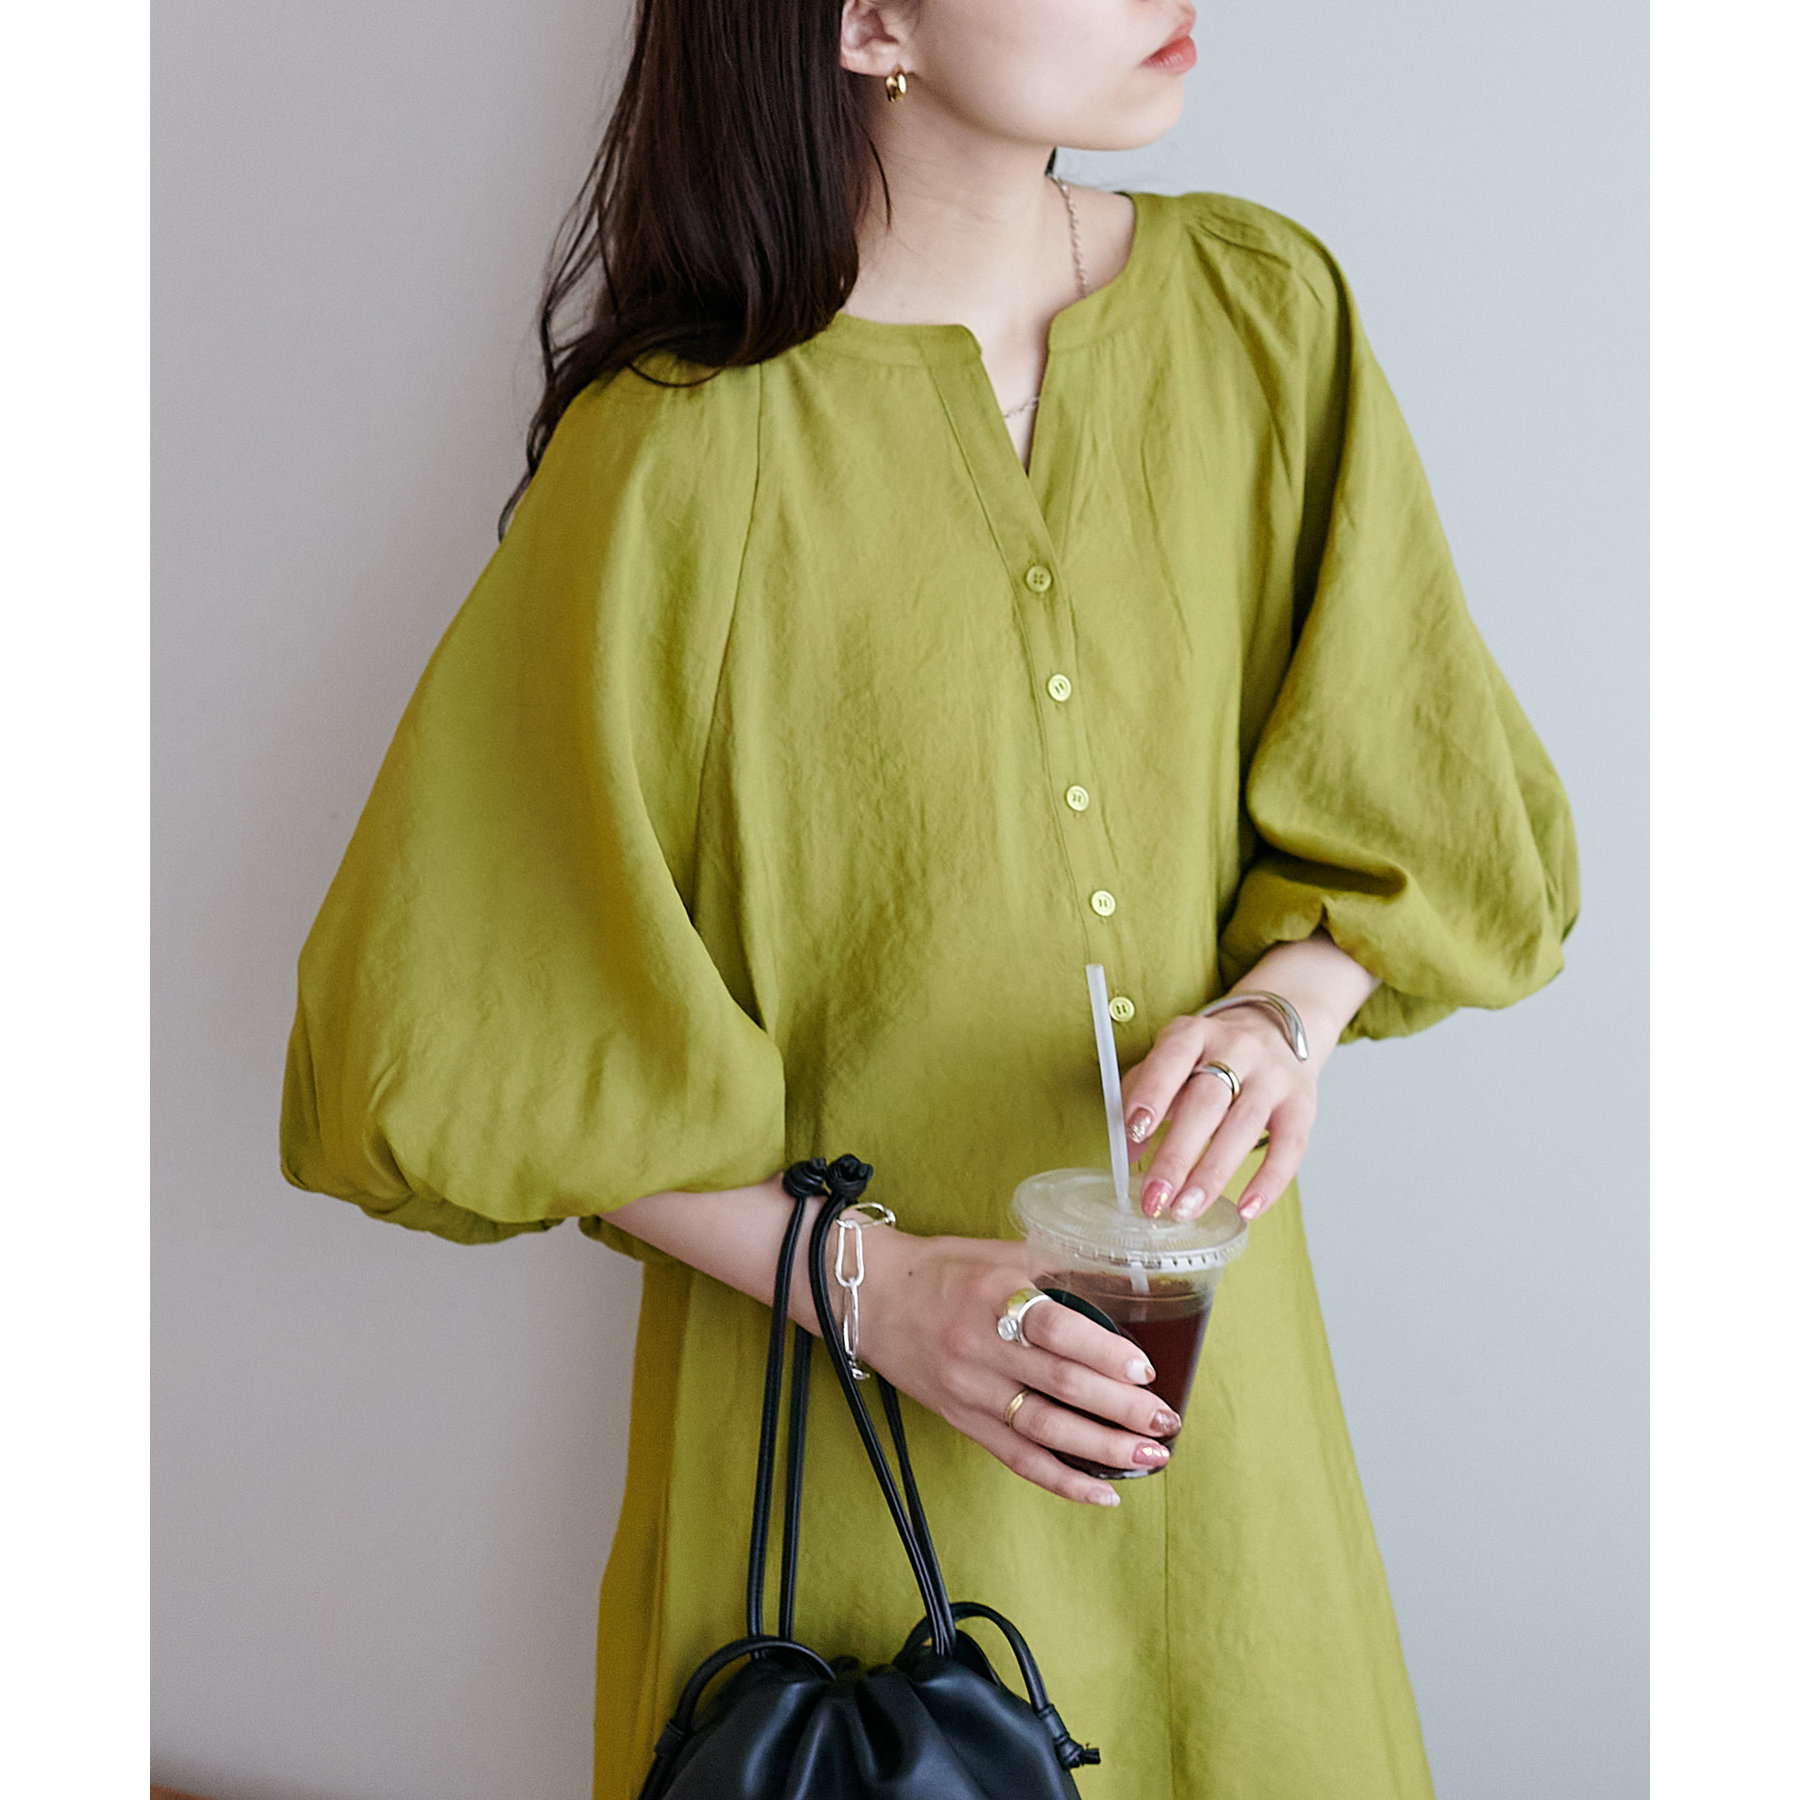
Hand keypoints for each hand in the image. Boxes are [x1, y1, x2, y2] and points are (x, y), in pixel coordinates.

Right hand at [854, 1227, 1180, 1507]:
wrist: (869, 1299)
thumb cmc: (940, 1270)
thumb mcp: (997, 1255)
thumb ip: (1055, 1268)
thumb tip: (1121, 1283)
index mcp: (993, 1296)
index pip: (1055, 1328)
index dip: (1103, 1352)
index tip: (1143, 1369)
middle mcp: (980, 1346)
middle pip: (1059, 1385)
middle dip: (1120, 1408)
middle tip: (1165, 1420)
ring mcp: (969, 1390)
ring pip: (1043, 1428)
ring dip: (1101, 1448)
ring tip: (1148, 1457)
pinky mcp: (961, 1421)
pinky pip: (1016, 1457)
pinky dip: (1061, 1479)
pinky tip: (1102, 1491)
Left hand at [1119, 1007, 1315, 1222]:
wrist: (1274, 1030)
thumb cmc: (1210, 1057)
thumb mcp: (1172, 1060)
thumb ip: (1142, 1095)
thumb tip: (1127, 1150)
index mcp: (1195, 1034)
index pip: (1173, 1058)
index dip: (1153, 1092)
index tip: (1135, 1130)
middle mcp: (1237, 1049)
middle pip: (1206, 1103)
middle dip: (1177, 1155)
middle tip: (1155, 1197)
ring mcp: (1273, 1076)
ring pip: (1244, 1127)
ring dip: (1212, 1175)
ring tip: (1186, 1209)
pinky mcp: (1301, 1104)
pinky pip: (1290, 1147)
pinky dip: (1268, 1182)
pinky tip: (1246, 1209)